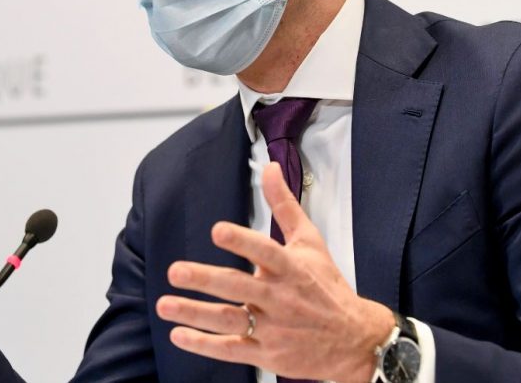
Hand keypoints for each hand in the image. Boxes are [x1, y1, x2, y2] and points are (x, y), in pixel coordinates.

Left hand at [156, 162, 393, 381]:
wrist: (355, 340)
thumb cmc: (328, 287)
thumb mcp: (311, 242)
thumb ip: (284, 205)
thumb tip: (270, 168)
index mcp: (290, 268)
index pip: (265, 251)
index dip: (241, 241)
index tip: (217, 230)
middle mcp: (280, 297)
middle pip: (239, 287)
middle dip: (205, 279)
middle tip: (176, 271)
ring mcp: (273, 328)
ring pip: (230, 319)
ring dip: (195, 313)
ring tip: (165, 304)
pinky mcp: (267, 353)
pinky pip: (231, 349)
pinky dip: (205, 344)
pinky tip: (179, 335)